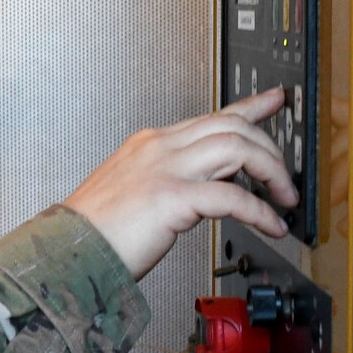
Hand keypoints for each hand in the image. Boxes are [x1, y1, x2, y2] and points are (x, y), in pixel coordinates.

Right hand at [63, 89, 295, 280]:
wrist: (65, 253)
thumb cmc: (94, 233)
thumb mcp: (132, 193)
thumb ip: (166, 183)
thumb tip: (200, 194)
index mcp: (151, 144)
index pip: (211, 116)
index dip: (250, 107)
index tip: (274, 100)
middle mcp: (160, 148)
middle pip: (232, 126)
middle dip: (270, 149)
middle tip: (286, 179)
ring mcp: (165, 169)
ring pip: (237, 148)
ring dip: (271, 172)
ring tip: (285, 199)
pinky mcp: (171, 198)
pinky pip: (232, 196)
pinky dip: (260, 211)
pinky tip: (272, 225)